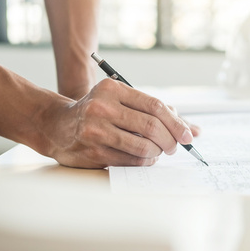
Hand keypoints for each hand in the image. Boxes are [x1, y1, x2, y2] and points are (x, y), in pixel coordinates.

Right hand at [40, 78, 194, 167]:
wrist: (56, 126)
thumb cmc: (97, 113)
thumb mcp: (121, 102)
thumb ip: (156, 112)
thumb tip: (193, 130)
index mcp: (113, 89)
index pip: (155, 106)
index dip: (176, 123)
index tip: (187, 136)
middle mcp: (103, 107)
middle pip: (152, 126)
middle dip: (170, 140)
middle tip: (174, 147)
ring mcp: (96, 130)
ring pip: (143, 146)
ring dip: (157, 152)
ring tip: (158, 152)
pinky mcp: (93, 152)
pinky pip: (130, 160)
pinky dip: (144, 161)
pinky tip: (144, 158)